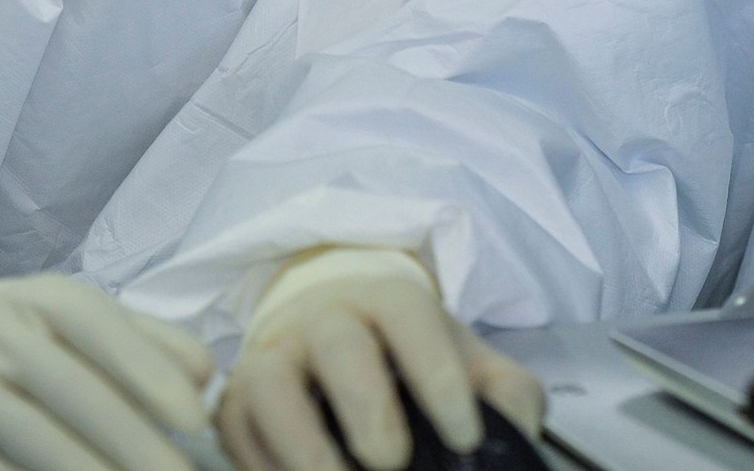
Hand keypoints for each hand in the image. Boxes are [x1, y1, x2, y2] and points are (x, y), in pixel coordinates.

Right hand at [0, 275, 215, 470]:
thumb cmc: (37, 342)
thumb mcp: (86, 322)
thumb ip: (153, 341)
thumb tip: (206, 377)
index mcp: (44, 299)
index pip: (102, 331)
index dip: (152, 376)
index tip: (197, 421)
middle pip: (77, 396)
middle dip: (138, 445)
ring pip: (41, 445)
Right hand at [217, 248, 544, 470]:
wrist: (330, 322)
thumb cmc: (404, 350)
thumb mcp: (463, 357)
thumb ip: (505, 392)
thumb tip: (518, 433)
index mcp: (386, 298)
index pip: (410, 318)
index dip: (438, 375)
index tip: (465, 435)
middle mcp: (323, 317)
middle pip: (339, 346)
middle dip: (367, 405)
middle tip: (392, 460)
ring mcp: (273, 354)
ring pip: (270, 382)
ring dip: (301, 441)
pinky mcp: (235, 399)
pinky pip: (236, 428)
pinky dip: (260, 464)